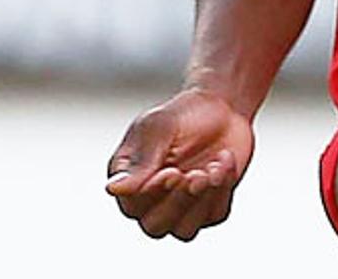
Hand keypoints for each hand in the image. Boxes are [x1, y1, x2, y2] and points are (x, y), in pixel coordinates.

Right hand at [105, 87, 253, 240]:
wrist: (222, 107)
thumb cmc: (184, 114)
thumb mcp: (159, 128)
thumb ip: (140, 161)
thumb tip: (113, 189)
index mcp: (130, 178)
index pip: (132, 205)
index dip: (153, 194)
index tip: (173, 171)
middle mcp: (151, 198)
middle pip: (156, 226)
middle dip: (179, 201)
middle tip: (197, 175)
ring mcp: (181, 205)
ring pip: (184, 230)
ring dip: (202, 201)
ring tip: (214, 168)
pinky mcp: (208, 206)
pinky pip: (213, 216)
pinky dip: (222, 191)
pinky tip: (224, 162)